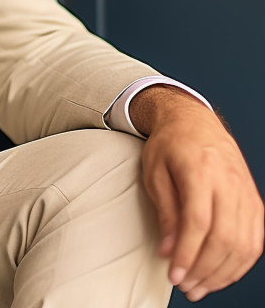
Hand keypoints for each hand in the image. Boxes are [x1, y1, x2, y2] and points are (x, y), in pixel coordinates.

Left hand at [131, 85, 263, 301]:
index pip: (198, 222)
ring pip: (244, 245)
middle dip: (204, 269)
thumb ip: (164, 211)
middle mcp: (229, 183)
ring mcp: (246, 193)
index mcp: (200, 170)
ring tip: (200, 286)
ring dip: (223, 273)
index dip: (187, 254)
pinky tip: (221, 275)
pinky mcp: (254, 203)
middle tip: (185, 286)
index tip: (173, 274)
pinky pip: (255, 241)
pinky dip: (240, 264)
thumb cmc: (169, 145)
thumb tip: (167, 251)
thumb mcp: (154, 171)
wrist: (194, 122)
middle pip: (224, 238)